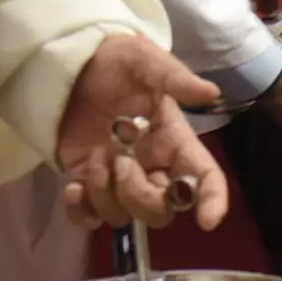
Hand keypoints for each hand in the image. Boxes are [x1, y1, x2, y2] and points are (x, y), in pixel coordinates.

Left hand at [55, 37, 228, 231]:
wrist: (70, 64)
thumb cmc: (114, 61)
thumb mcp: (143, 59)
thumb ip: (174, 78)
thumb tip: (211, 92)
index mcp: (173, 140)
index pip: (204, 178)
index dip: (212, 201)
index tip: (206, 221)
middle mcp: (151, 166)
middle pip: (162, 210)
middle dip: (140, 195)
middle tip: (119, 160)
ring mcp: (118, 178)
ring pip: (124, 217)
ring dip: (106, 194)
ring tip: (94, 156)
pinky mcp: (87, 183)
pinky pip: (88, 217)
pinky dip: (80, 211)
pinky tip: (73, 186)